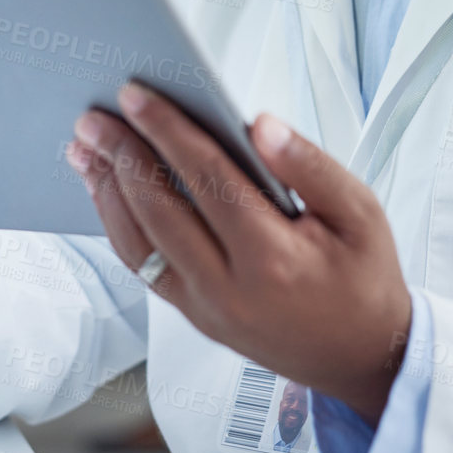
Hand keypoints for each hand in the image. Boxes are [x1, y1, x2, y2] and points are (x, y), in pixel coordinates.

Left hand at [67, 83, 411, 423]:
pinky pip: (144, 267)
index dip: (167, 130)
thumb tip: (259, 125)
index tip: (137, 96)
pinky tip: (109, 193)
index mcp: (273, 257)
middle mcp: (229, 289)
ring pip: (138, 242)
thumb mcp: (361, 213)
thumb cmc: (364, 279)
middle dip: (121, 155)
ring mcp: (205, 308)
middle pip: (158, 208)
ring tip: (88, 150)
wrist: (364, 357)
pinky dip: (119, 225)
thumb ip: (310, 164)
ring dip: (107, 190)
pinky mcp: (195, 316)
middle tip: (94, 116)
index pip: (206, 177)